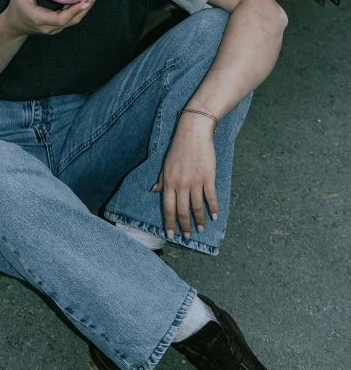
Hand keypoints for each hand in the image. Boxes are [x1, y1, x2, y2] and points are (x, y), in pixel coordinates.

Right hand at [4, 0, 99, 37]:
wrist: (15, 25)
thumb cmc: (17, 8)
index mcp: (40, 18)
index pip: (61, 18)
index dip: (74, 10)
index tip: (86, 0)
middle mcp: (50, 27)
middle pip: (73, 20)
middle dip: (86, 7)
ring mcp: (55, 28)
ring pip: (74, 20)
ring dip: (85, 8)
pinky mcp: (58, 26)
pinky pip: (72, 19)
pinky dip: (80, 9)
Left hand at [152, 115, 218, 238]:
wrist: (193, 133)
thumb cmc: (178, 148)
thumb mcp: (165, 164)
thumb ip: (161, 180)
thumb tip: (154, 192)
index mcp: (169, 182)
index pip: (167, 207)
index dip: (169, 222)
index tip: (171, 234)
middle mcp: (181, 184)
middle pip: (182, 210)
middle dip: (185, 225)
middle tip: (188, 236)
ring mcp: (195, 181)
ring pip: (197, 206)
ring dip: (199, 220)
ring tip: (201, 229)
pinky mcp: (208, 177)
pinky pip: (210, 196)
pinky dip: (213, 208)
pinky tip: (214, 216)